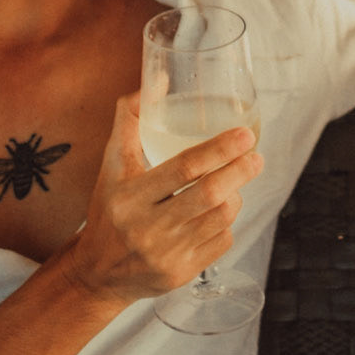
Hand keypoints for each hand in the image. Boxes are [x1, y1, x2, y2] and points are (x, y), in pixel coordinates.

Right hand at [64, 95, 263, 302]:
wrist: (97, 272)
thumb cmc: (110, 208)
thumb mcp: (112, 164)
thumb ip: (130, 119)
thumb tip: (159, 80)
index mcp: (129, 196)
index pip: (183, 168)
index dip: (219, 149)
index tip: (245, 134)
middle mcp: (147, 227)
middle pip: (209, 194)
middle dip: (240, 171)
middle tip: (256, 156)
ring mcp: (166, 254)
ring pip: (220, 217)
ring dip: (234, 195)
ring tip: (233, 182)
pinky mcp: (181, 274)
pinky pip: (221, 241)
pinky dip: (226, 222)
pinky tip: (217, 212)